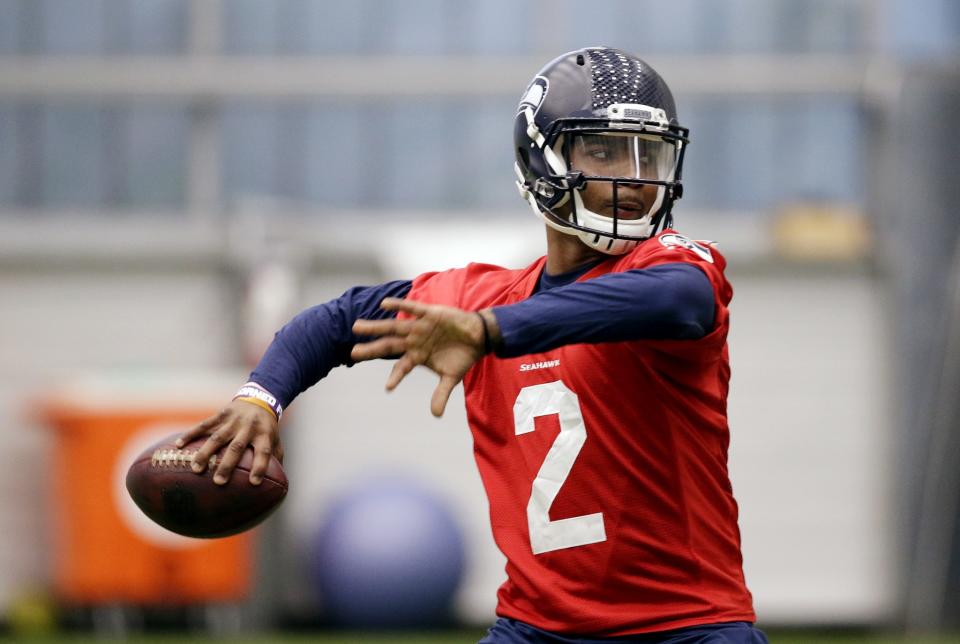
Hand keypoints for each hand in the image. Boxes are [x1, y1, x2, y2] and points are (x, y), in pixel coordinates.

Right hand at [176, 399, 282, 485]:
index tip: (254, 483)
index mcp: (264, 435)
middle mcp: (248, 427)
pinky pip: (204, 424)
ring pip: (218, 437)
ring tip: (195, 469)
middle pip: (237, 447)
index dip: (260, 467)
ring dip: (206, 452)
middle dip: (227, 464)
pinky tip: (179, 445)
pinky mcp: (221, 414)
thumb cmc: (267, 428)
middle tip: (218, 482)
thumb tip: (276, 486)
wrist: (259, 399)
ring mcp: (233, 420)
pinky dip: (191, 434)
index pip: (263, 452)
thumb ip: (275, 460)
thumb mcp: (276, 441)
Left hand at [351, 297, 485, 416]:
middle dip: (371, 349)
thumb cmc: (462, 356)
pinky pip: (411, 309)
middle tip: (353, 353)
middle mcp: (413, 341)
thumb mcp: (451, 377)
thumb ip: (441, 394)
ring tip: (357, 327)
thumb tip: (436, 415)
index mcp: (417, 356)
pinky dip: (399, 306)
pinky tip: (384, 304)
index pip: (401, 367)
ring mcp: (419, 327)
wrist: (478, 336)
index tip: (389, 388)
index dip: (396, 377)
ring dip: (376, 327)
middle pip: (388, 345)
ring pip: (394, 327)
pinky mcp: (429, 314)